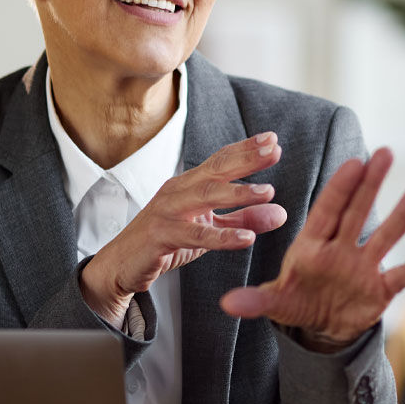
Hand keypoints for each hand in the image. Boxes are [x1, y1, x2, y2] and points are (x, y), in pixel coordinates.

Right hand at [79, 133, 289, 327]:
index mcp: (189, 185)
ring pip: (205, 196)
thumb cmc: (166, 241)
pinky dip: (222, 237)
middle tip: (274, 150)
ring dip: (238, 193)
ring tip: (268, 192)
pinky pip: (195, 235)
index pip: (220, 161)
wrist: (122, 264)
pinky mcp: (161, 236)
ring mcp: (168, 211)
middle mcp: (178, 191)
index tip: (273, 139)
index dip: (245, 149)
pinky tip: (246, 238)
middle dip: (245, 159)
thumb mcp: (211, 229)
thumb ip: (244, 219)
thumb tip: (281, 212)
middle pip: (215, 170)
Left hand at [219, 148, 404, 349]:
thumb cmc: (298, 301)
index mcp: (314, 244)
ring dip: (401, 215)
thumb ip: (256, 301)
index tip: (353, 162)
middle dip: (372, 184)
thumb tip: (227, 304)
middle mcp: (342, 249)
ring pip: (385, 237)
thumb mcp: (276, 302)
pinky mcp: (380, 291)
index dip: (341, 187)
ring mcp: (364, 267)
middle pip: (359, 211)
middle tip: (386, 153)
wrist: (322, 327)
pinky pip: (398, 278)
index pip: (329, 210)